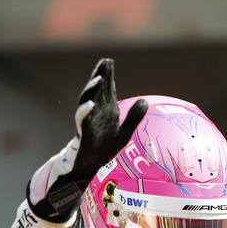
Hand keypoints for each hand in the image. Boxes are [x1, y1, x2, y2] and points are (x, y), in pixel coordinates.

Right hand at [73, 58, 147, 176]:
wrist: (91, 166)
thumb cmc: (105, 148)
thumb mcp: (124, 134)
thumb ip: (133, 118)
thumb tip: (145, 101)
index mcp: (104, 110)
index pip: (105, 89)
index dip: (107, 75)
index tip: (109, 61)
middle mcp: (94, 113)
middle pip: (95, 91)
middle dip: (99, 76)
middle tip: (104, 63)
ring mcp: (86, 122)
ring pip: (86, 102)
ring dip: (91, 91)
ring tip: (98, 80)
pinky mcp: (81, 134)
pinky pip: (81, 121)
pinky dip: (84, 112)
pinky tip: (91, 104)